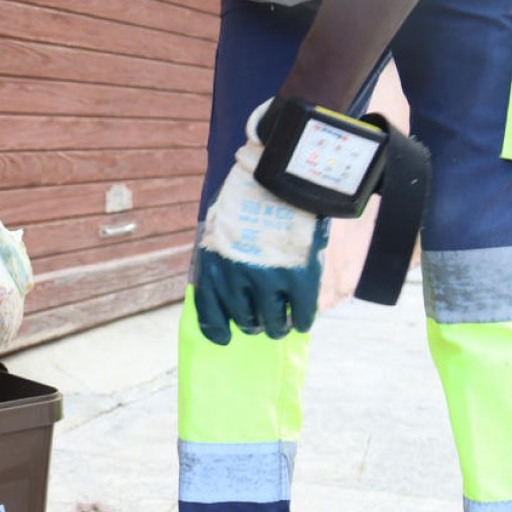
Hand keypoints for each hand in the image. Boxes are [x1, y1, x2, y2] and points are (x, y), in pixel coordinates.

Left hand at [195, 100, 328, 344]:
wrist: (280, 174)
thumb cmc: (248, 196)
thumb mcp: (221, 226)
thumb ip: (222, 258)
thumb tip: (227, 288)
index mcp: (212, 266)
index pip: (209, 314)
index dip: (218, 331)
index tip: (225, 337)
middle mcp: (235, 279)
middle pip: (244, 320)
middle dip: (254, 324)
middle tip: (263, 320)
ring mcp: (268, 280)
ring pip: (272, 322)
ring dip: (277, 326)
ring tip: (283, 322)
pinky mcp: (300, 277)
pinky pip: (301, 314)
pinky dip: (302, 321)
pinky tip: (303, 319)